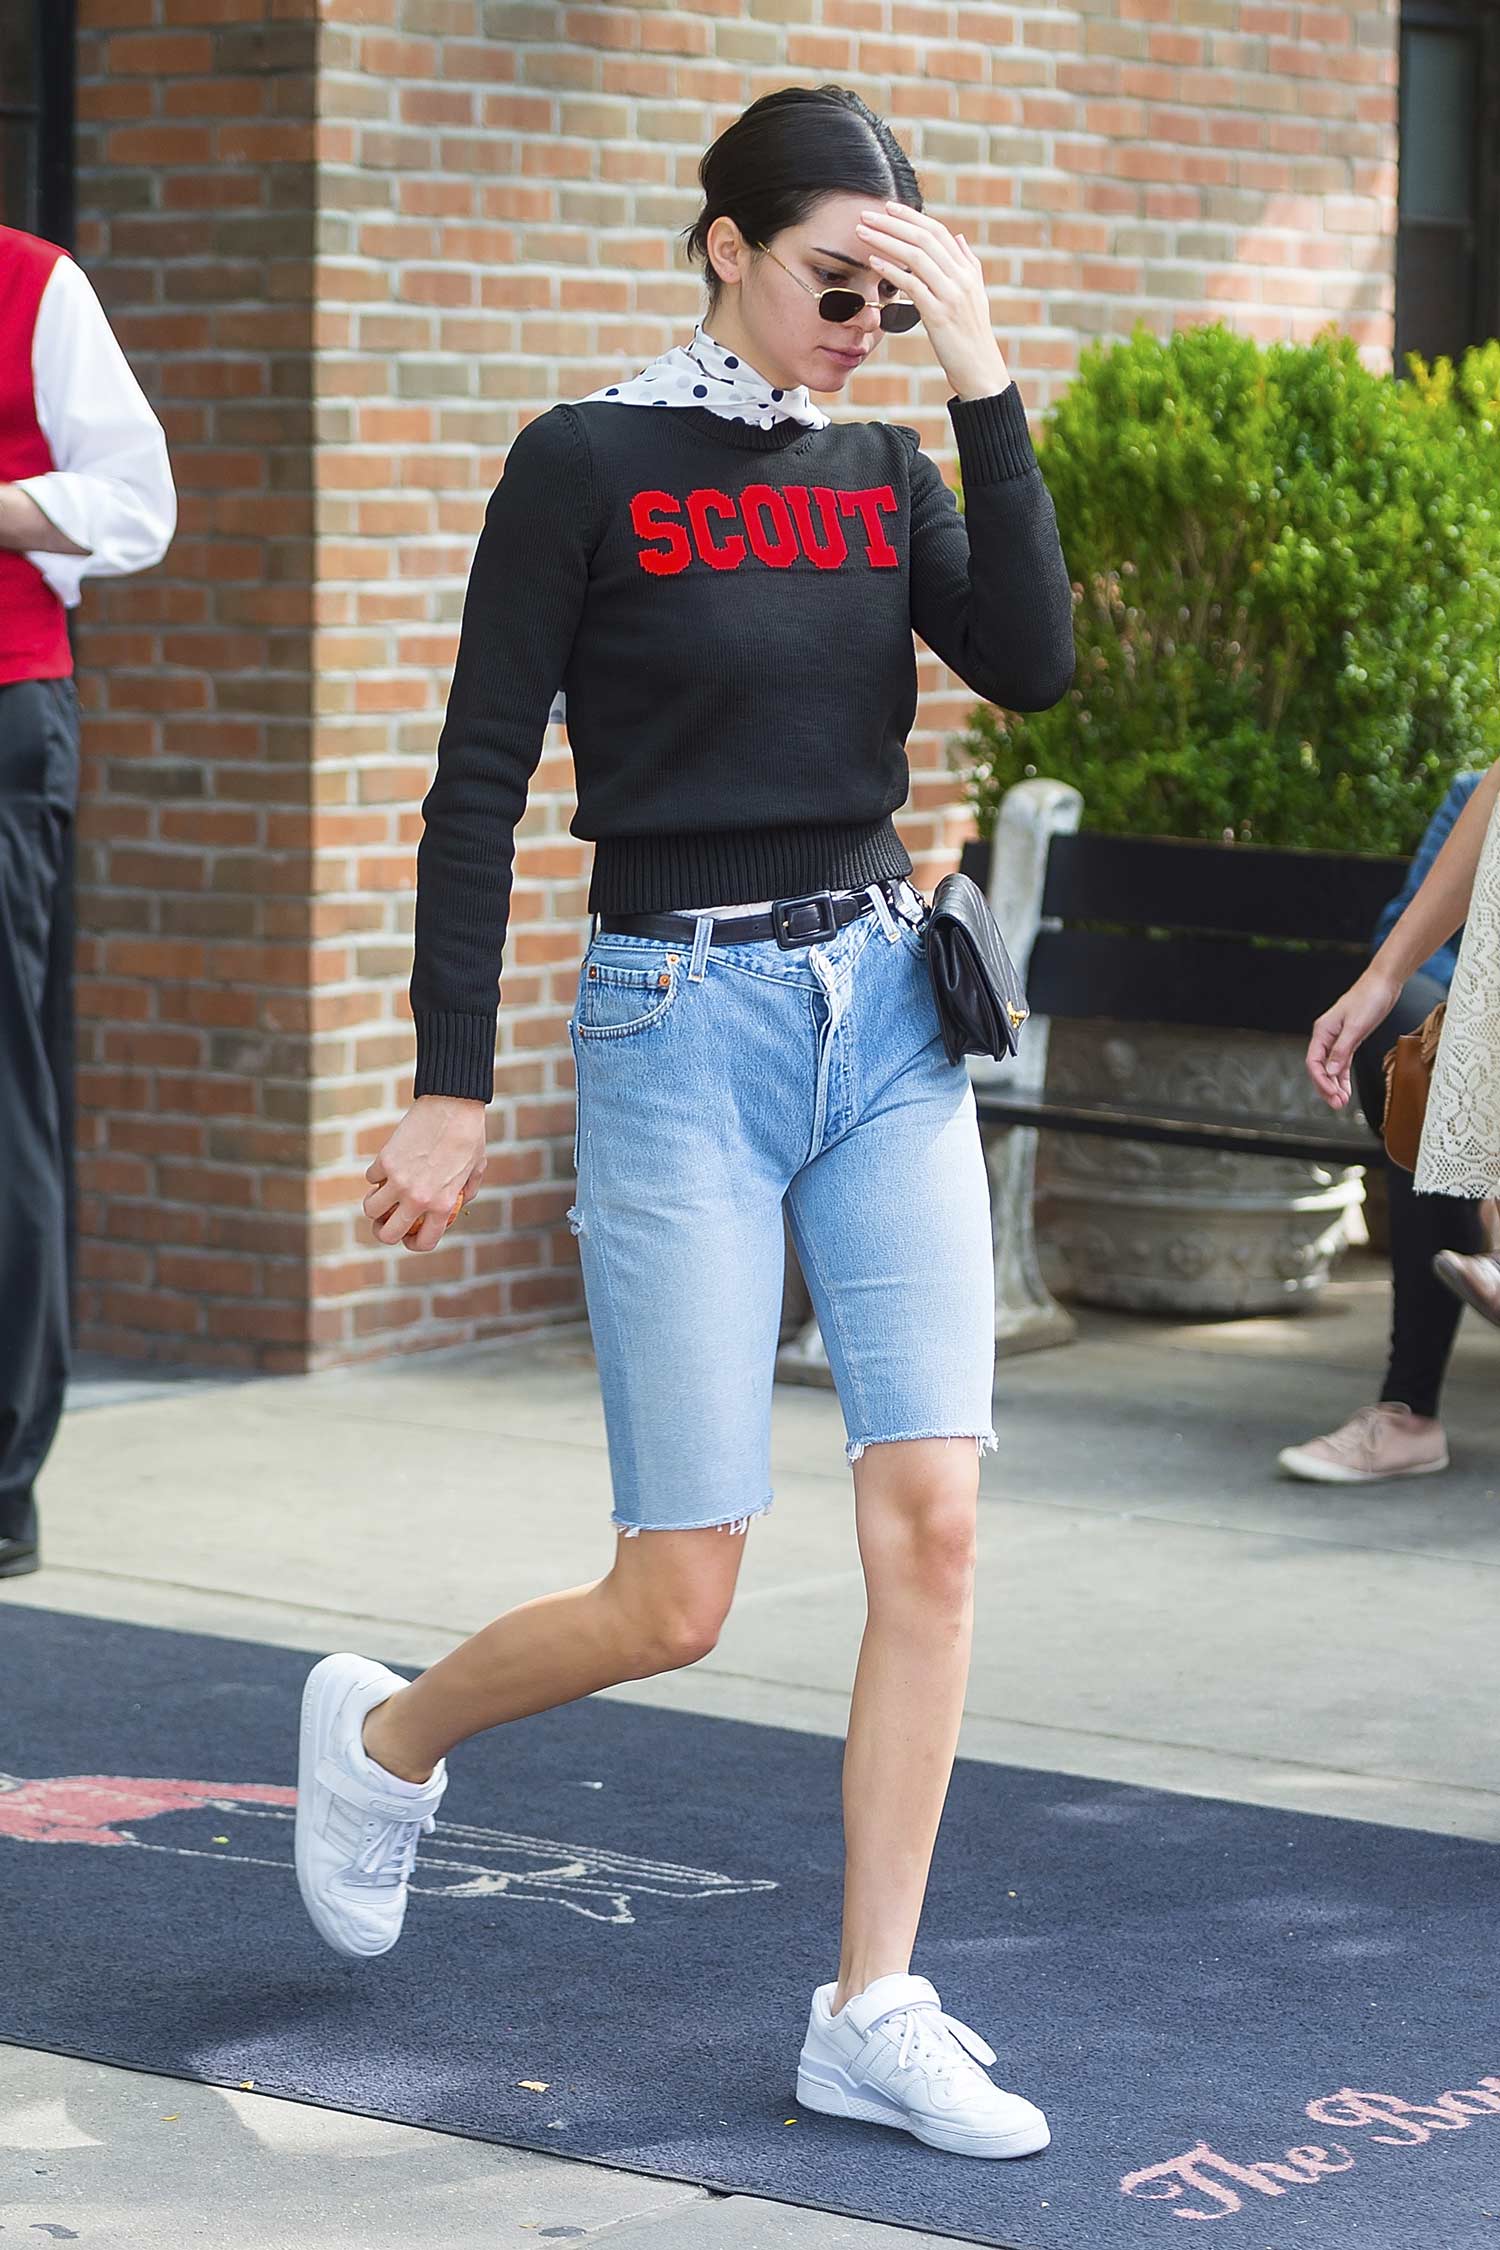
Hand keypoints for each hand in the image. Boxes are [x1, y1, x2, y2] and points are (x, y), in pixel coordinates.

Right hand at [364, 1095, 487, 1252]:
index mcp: (442, 1204)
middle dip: (384, 1232)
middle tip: (385, 1222)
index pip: (422, 1242)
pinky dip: (377, 1176)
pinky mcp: (385, 1160)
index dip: (414, 1244)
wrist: (452, 1104)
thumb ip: (466, 1193)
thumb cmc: (469, 1136)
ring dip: (374, 1205)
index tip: (410, 1236)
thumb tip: (456, 1205)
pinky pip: (371, 1178)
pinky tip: (388, 1167)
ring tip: (382, 1196)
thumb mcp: (477, 1170)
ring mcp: (399, 1180)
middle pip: (387, 1234)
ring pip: (370, 1209)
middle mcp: (418, 1197)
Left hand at [853, 202, 1008, 400]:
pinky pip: (911, 285)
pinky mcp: (938, 314)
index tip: (889, 208)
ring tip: (863, 233)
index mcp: (967, 270)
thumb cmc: (972, 335)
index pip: (937, 232)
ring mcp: (950, 295)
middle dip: (892, 223)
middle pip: (924, 239)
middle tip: (867, 214)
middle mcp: (960, 277)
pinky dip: (891, 270)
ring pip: (916, 257)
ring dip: (886, 241)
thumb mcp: (975, 295)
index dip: (912, 217)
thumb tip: (958, 238)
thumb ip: (967, 264)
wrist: (980, 369)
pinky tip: (873, 262)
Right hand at [1306, 968, 1399, 1110]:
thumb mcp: (1356, 1026)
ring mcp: (1338, 1039)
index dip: (1320, 1080)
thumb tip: (1329, 1072)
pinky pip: (1341, 1063)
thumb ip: (1341, 1050)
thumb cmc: (1369, 999)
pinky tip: (1346, 1089)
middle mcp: (1327, 1036)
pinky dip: (1342, 1077)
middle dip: (1326, 1087)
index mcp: (1323, 1031)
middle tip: (1337, 1104)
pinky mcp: (1349, 1040)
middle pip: (1320, 1068)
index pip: (1314, 1062)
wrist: (1383, 984)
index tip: (1331, 1094)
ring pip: (1331, 1068)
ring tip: (1342, 1101)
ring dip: (1335, 1085)